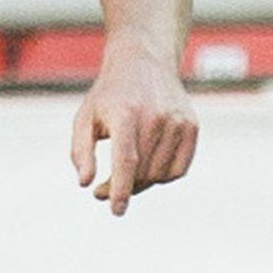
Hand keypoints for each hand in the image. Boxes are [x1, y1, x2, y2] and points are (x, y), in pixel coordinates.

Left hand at [71, 42, 198, 215]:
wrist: (143, 62)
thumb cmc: (108, 96)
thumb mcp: (85, 116)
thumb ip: (80, 150)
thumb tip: (85, 183)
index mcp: (126, 114)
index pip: (127, 161)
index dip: (120, 189)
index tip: (115, 209)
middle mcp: (155, 117)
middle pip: (142, 172)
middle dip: (122, 187)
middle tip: (103, 190)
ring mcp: (177, 122)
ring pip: (160, 175)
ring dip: (141, 183)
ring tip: (124, 172)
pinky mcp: (191, 127)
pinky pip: (179, 169)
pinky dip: (162, 177)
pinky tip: (146, 166)